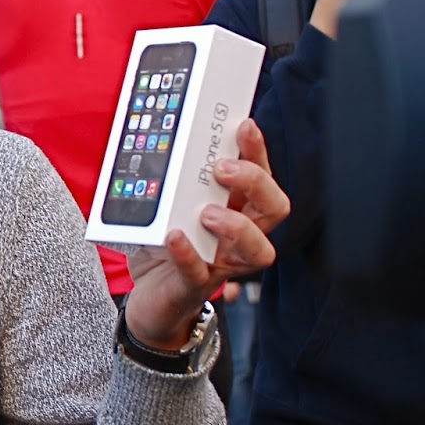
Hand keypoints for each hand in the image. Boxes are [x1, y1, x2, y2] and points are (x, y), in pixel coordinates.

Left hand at [123, 119, 288, 347]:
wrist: (151, 298)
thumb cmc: (164, 246)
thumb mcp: (166, 206)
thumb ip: (169, 180)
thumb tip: (159, 138)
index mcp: (236, 209)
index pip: (262, 176)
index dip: (257, 151)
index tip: (244, 126)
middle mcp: (238, 236)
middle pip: (273, 208)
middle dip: (255, 182)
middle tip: (221, 168)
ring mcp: (221, 264)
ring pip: (258, 249)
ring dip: (236, 226)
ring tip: (206, 213)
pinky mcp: (193, 286)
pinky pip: (199, 273)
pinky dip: (188, 254)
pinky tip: (174, 237)